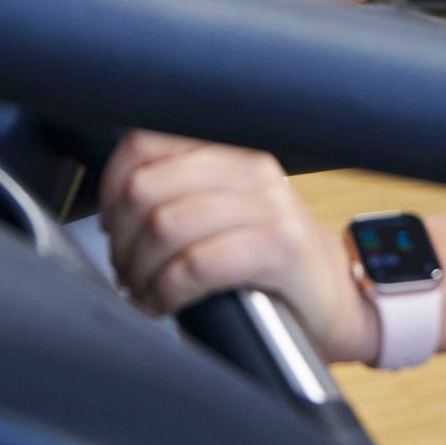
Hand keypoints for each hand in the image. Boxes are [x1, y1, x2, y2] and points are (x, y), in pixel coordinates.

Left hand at [98, 132, 380, 365]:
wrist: (334, 302)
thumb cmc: (266, 262)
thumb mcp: (222, 212)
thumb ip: (178, 192)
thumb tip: (113, 201)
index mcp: (229, 150)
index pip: (147, 142)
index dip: (112, 185)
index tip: (111, 223)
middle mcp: (249, 168)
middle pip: (147, 187)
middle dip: (122, 239)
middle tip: (126, 270)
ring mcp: (269, 205)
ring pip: (166, 225)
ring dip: (141, 270)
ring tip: (144, 291)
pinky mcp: (281, 248)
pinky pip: (198, 264)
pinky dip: (167, 289)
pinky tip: (166, 302)